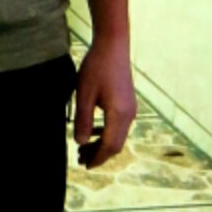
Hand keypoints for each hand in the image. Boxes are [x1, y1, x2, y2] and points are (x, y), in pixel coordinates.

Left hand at [74, 35, 135, 167]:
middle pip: (116, 144)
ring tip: (84, 148)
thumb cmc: (96, 67)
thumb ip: (83, 120)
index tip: (85, 165)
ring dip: (102, 144)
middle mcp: (129, 114)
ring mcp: (131, 109)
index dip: (97, 158)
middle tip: (81, 160)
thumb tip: (81, 143)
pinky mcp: (128, 102)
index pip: (110, 146)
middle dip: (99, 154)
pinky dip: (107, 133)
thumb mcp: (84, 94)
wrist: (113, 46)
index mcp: (119, 114)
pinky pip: (119, 125)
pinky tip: (93, 131)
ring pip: (118, 135)